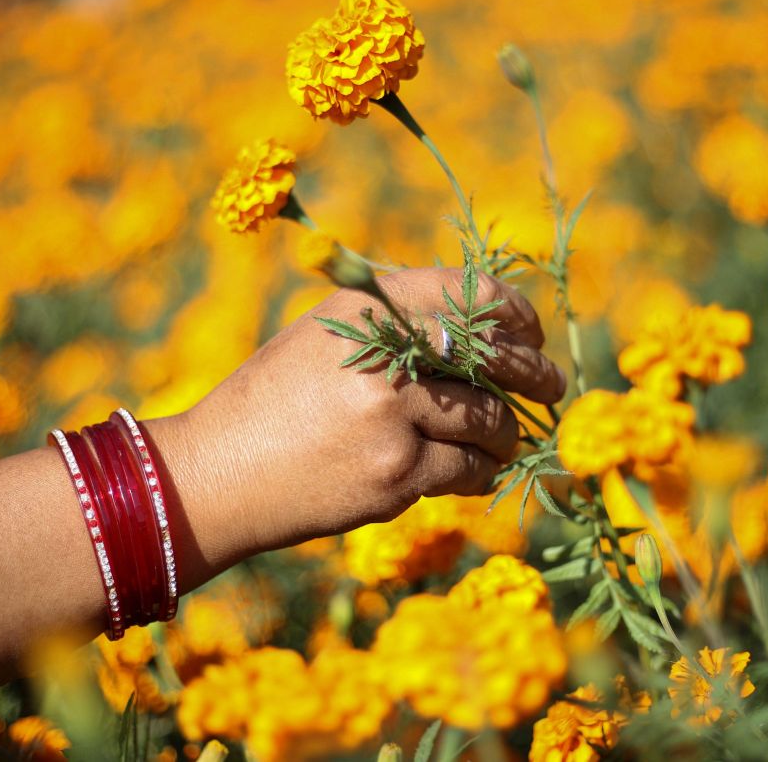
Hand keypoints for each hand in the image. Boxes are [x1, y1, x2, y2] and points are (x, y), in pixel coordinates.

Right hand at [156, 268, 566, 570]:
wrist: (215, 473)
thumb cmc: (274, 404)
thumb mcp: (328, 338)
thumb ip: (398, 327)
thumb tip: (492, 334)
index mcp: (367, 304)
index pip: (472, 294)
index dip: (516, 315)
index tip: (532, 334)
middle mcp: (383, 350)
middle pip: (495, 355)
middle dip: (535, 374)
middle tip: (552, 388)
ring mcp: (391, 413)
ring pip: (489, 420)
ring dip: (505, 434)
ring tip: (504, 441)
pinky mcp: (395, 472)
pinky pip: (468, 468)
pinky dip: (479, 472)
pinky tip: (473, 473)